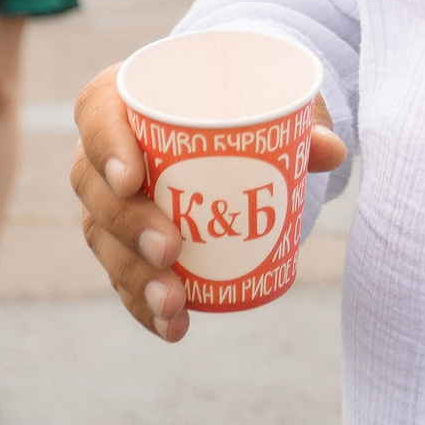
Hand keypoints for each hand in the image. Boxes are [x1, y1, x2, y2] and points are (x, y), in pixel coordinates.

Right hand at [70, 63, 348, 341]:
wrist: (235, 133)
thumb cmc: (244, 105)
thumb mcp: (275, 102)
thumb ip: (303, 117)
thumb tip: (330, 149)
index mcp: (128, 96)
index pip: (97, 113)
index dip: (106, 146)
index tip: (133, 180)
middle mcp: (107, 150)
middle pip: (94, 187)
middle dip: (128, 225)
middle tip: (171, 249)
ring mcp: (110, 201)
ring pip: (103, 239)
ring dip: (135, 278)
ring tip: (173, 304)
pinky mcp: (123, 244)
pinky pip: (122, 277)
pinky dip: (144, 306)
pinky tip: (173, 327)